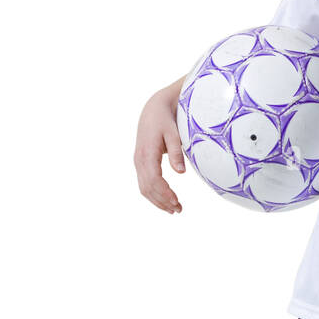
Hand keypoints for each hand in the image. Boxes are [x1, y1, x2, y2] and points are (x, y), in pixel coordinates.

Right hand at [134, 84, 185, 214]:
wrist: (154, 109)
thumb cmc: (166, 120)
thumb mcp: (174, 133)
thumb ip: (177, 152)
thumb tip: (181, 172)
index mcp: (147, 153)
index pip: (154, 180)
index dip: (165, 193)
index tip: (177, 202)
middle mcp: (139, 160)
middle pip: (148, 188)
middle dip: (162, 201)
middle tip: (179, 210)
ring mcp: (138, 162)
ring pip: (144, 188)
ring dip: (157, 201)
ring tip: (174, 210)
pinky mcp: (141, 163)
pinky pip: (144, 183)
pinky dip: (153, 195)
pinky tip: (164, 201)